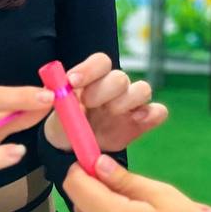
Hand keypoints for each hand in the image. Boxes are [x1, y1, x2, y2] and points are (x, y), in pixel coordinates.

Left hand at [43, 53, 167, 154]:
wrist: (75, 149)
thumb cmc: (65, 123)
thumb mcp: (54, 112)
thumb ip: (53, 100)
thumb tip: (52, 93)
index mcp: (94, 78)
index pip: (100, 62)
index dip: (89, 69)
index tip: (72, 82)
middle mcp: (115, 86)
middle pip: (120, 77)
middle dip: (104, 89)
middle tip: (88, 103)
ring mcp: (131, 103)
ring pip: (142, 89)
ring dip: (128, 100)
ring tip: (112, 112)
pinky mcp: (143, 120)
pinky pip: (158, 111)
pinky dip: (152, 114)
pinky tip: (137, 120)